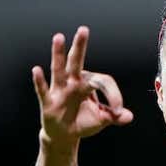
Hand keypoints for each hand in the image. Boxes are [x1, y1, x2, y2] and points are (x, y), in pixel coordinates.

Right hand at [32, 26, 133, 144]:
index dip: (112, 93)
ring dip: (58, 54)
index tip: (118, 108)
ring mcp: (59, 91)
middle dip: (80, 46)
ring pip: (59, 69)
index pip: (101, 81)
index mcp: (87, 84)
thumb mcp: (102, 120)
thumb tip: (128, 116)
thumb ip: (114, 116)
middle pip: (76, 61)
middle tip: (84, 29)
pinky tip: (37, 70)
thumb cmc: (83, 122)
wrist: (65, 136)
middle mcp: (72, 83)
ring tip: (59, 37)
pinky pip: (43, 90)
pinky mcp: (48, 102)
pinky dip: (39, 81)